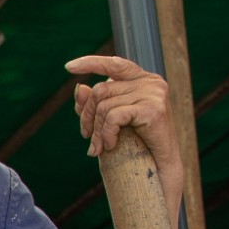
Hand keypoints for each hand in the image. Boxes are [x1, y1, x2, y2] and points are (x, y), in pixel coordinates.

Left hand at [67, 54, 183, 167]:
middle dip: (87, 116)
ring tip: (98, 147)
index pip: (114, 64)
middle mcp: (150, 81)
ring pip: (105, 105)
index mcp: (142, 79)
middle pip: (101, 90)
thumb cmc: (136, 142)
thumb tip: (79, 87)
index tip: (68, 67)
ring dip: (96, 131)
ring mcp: (154, 93)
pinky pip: (114, 116)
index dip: (90, 63)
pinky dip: (106, 133)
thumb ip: (96, 103)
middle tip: (86, 136)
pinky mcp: (153, 109)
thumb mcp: (111, 120)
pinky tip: (110, 145)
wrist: (160, 165)